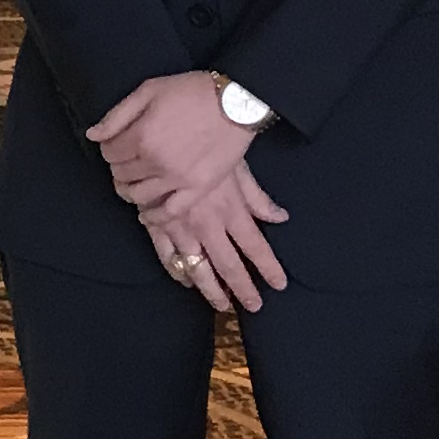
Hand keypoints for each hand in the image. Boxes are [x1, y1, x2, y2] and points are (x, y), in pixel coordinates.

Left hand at [89, 70, 258, 210]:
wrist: (237, 101)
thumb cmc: (192, 91)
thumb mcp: (149, 91)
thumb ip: (117, 116)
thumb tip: (92, 135)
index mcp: (141, 136)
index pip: (109, 153)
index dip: (109, 147)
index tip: (117, 143)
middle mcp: (155, 161)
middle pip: (121, 174)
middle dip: (119, 166)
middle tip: (127, 160)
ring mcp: (177, 179)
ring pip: (138, 195)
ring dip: (130, 190)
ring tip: (132, 183)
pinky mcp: (198, 189)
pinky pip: (169, 212)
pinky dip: (153, 216)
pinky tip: (146, 213)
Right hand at [142, 157, 289, 313]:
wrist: (170, 132)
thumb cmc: (209, 146)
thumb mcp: (239, 168)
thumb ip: (258, 198)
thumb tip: (280, 217)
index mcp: (231, 209)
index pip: (256, 247)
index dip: (268, 268)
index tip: (279, 285)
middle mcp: (207, 223)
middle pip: (229, 265)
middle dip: (242, 288)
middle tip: (254, 306)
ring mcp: (181, 226)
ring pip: (198, 267)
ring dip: (211, 289)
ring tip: (222, 304)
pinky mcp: (158, 223)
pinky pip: (167, 255)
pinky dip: (177, 271)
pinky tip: (186, 281)